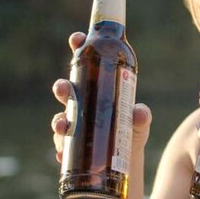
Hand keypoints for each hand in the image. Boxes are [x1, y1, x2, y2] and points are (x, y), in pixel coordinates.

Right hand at [50, 32, 151, 162]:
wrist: (125, 159)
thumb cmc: (130, 130)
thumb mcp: (140, 122)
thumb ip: (141, 117)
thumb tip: (139, 112)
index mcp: (97, 88)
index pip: (85, 63)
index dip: (79, 48)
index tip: (77, 39)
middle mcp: (81, 104)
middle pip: (67, 91)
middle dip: (62, 88)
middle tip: (64, 88)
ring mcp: (74, 126)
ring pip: (60, 120)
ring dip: (58, 121)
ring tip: (63, 126)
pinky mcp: (71, 148)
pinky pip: (62, 148)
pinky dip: (62, 151)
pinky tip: (62, 154)